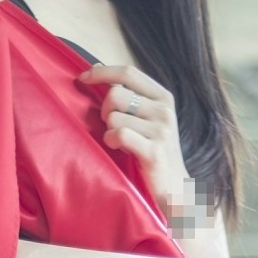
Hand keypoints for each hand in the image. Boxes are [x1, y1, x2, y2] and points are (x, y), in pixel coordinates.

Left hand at [76, 63, 188, 207]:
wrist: (174, 187)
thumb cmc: (154, 151)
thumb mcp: (148, 119)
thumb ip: (129, 97)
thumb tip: (96, 69)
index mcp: (163, 97)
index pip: (128, 73)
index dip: (102, 72)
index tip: (83, 77)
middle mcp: (164, 109)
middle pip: (116, 94)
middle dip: (104, 110)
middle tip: (110, 126)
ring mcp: (161, 129)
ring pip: (114, 117)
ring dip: (109, 130)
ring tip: (120, 142)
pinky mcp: (153, 150)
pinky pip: (119, 134)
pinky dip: (112, 141)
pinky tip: (118, 148)